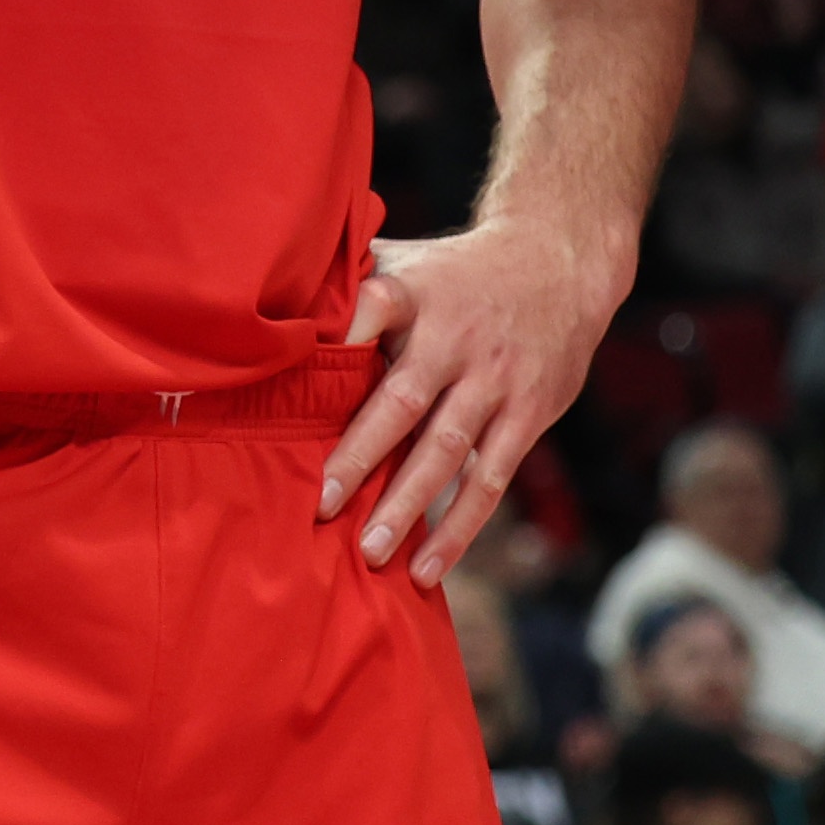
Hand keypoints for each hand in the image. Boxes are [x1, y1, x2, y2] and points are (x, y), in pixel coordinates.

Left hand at [316, 219, 625, 585]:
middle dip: (360, 457)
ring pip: (447, 450)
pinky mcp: (529, 413)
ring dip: (408, 505)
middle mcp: (454, 339)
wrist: (559, 262)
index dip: (338, 337)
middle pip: (401, 402)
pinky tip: (430, 564)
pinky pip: (491, 478)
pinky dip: (461, 525)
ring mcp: (494, 380)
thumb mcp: (405, 260)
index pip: (370, 309)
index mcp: (412, 295)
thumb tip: (265, 305)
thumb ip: (346, 285)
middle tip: (319, 506)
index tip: (295, 373)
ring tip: (371, 552)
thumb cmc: (455, 272)